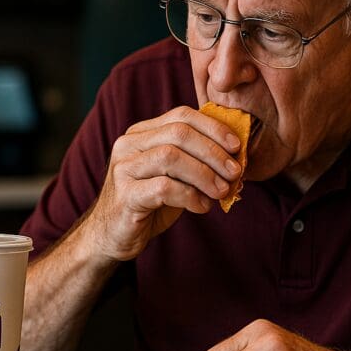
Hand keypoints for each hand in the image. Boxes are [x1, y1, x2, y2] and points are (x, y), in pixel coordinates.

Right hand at [82, 106, 242, 262]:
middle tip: (234, 172)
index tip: (237, 146)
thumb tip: (236, 156)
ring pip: (171, 157)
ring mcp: (124, 168)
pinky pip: (164, 188)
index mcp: (142, 133)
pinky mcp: (125, 195)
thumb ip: (195, 159)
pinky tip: (202, 207)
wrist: (113, 235)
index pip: (182, 116)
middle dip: (213, 152)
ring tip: (221, 191)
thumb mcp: (174, 175)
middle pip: (179, 133)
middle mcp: (129, 144)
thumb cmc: (150, 202)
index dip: (213, 128)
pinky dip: (190, 196)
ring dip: (204, 174)